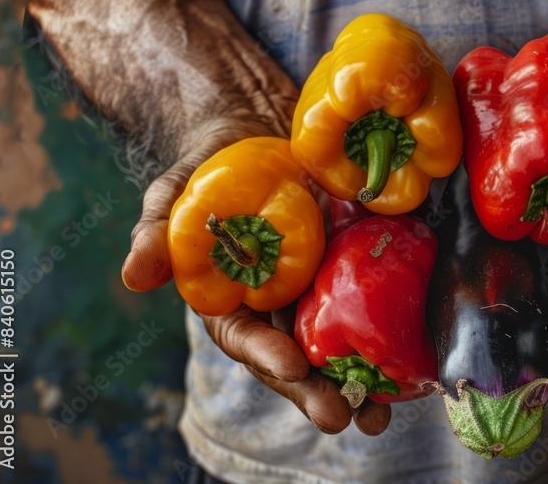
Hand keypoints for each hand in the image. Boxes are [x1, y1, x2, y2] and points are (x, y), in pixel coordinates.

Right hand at [120, 111, 390, 434]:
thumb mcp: (174, 195)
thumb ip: (157, 232)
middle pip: (298, 356)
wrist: (252, 130)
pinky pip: (373, 298)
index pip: (246, 338)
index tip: (293, 368)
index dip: (268, 354)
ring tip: (383, 412)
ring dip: (361, 381)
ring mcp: (318, 288)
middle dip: (319, 391)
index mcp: (232, 302)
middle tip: (347, 417)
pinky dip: (392, 327)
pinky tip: (413, 355)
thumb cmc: (205, 169)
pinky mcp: (352, 265)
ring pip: (339, 343)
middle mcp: (277, 305)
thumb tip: (135, 276)